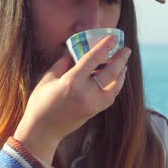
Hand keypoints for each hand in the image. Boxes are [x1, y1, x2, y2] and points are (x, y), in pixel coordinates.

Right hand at [13, 35, 130, 164]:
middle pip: (110, 72)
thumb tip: (73, 49)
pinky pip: (111, 96)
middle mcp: (86, 93)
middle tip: (126, 49)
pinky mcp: (94, 112)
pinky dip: (116, 86)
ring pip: (115, 86)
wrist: (43, 130)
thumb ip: (63, 63)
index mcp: (72, 82)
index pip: (93, 59)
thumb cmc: (41, 102)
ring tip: (123, 63)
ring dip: (121, 73)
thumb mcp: (48, 78)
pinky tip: (116, 78)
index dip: (105, 46)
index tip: (114, 37)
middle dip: (120, 59)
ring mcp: (92, 104)